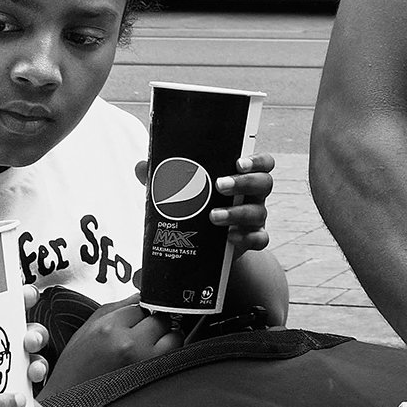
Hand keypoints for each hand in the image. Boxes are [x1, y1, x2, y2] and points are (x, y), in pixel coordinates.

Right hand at [42, 295, 182, 390]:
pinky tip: (153, 363)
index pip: (141, 304)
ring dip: (167, 339)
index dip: (139, 313)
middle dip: (155, 324)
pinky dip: (170, 357)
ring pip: (175, 336)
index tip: (135, 321)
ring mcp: (144, 362)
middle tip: (142, 336)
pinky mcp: (155, 379)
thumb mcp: (86, 331)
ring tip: (149, 349)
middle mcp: (128, 344)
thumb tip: (140, 295)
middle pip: (161, 318)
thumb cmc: (75, 370)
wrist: (69, 406)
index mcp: (108, 328)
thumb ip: (115, 309)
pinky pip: (176, 358)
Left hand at [132, 154, 276, 253]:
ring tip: (213, 217)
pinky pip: (260, 239)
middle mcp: (253, 196)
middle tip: (220, 185)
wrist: (204, 245)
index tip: (238, 162)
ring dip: (237, 213)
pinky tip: (229, 237)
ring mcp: (255, 219)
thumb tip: (142, 166)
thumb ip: (164, 178)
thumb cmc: (197, 208)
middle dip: (244, 183)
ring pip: (259, 212)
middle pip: (265, 183)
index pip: (262, 163)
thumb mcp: (181, 191)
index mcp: (242, 177)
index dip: (256, 161)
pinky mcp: (251, 240)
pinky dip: (247, 238)